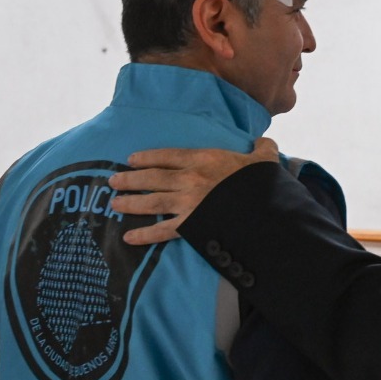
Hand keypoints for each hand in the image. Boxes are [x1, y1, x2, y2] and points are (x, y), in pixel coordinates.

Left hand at [108, 138, 279, 244]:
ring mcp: (188, 204)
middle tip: (113, 181)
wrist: (267, 209)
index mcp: (205, 160)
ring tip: (114, 203)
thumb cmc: (263, 183)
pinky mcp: (191, 226)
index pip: (168, 156)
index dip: (148, 157)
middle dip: (130, 179)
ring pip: (151, 202)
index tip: (132, 159)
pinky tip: (128, 238)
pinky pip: (162, 231)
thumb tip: (263, 142)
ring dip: (130, 203)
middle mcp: (190, 180)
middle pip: (152, 178)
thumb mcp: (264, 160)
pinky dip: (144, 235)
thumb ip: (261, 149)